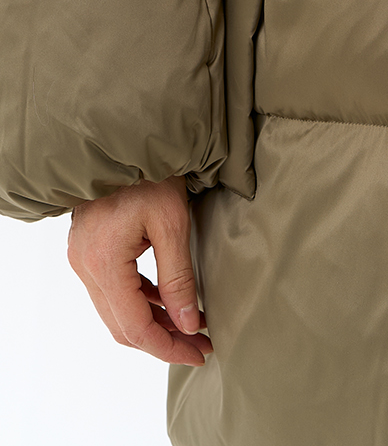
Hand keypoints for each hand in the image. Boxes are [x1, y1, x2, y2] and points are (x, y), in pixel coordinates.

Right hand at [68, 174, 211, 366]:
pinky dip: (141, 300)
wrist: (122, 139)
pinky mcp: (90, 250)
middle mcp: (86, 267)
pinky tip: (168, 301)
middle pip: (122, 325)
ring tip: (190, 327)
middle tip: (199, 345)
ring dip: (152, 322)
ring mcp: (83, 259)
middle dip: (162, 340)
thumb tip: (188, 323)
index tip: (198, 353)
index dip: (167, 347)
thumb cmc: (148, 173)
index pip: (134, 327)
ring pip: (117, 310)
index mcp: (103, 264)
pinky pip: (114, 289)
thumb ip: (178, 277)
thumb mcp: (172, 223)